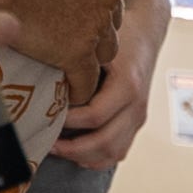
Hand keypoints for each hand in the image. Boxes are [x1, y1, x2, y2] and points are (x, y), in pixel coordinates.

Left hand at [51, 38, 153, 166]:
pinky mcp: (136, 123)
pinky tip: (77, 153)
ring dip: (84, 156)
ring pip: (113, 152)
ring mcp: (139, 117)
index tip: (48, 118)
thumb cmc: (118, 36)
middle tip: (47, 142)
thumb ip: (77, 68)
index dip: (69, 122)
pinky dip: (98, 158)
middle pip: (105, 142)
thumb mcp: (98, 46)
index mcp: (128, 85)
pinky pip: (119, 152)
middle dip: (73, 148)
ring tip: (58, 149)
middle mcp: (137, 105)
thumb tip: (46, 91)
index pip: (95, 116)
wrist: (146, 33)